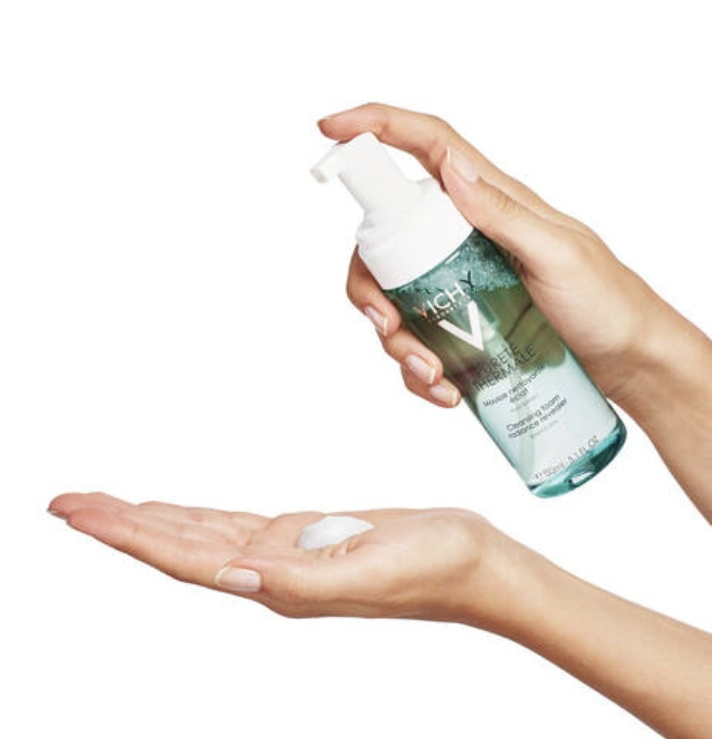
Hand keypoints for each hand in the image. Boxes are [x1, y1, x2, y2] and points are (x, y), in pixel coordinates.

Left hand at [48, 492, 521, 626]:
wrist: (470, 561)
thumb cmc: (432, 566)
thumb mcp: (371, 569)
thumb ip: (298, 579)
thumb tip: (231, 576)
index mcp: (277, 583)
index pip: (181, 556)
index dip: (125, 534)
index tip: (74, 511)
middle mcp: (269, 573)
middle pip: (176, 545)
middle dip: (119, 524)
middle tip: (64, 502)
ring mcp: (284, 555)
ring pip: (198, 534)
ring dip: (148, 520)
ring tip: (104, 505)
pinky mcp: (302, 536)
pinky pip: (231, 524)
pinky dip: (193, 516)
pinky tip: (175, 512)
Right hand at [322, 103, 665, 407]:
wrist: (624, 360)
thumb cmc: (605, 300)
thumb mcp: (558, 253)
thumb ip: (503, 213)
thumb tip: (450, 168)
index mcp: (486, 201)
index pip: (424, 147)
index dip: (374, 128)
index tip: (330, 129)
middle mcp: (460, 239)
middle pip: (384, 245)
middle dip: (369, 290)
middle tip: (387, 326)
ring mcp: (455, 284)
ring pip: (392, 302)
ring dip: (398, 346)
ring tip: (435, 379)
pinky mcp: (459, 326)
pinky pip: (417, 344)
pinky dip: (419, 374)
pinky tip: (447, 394)